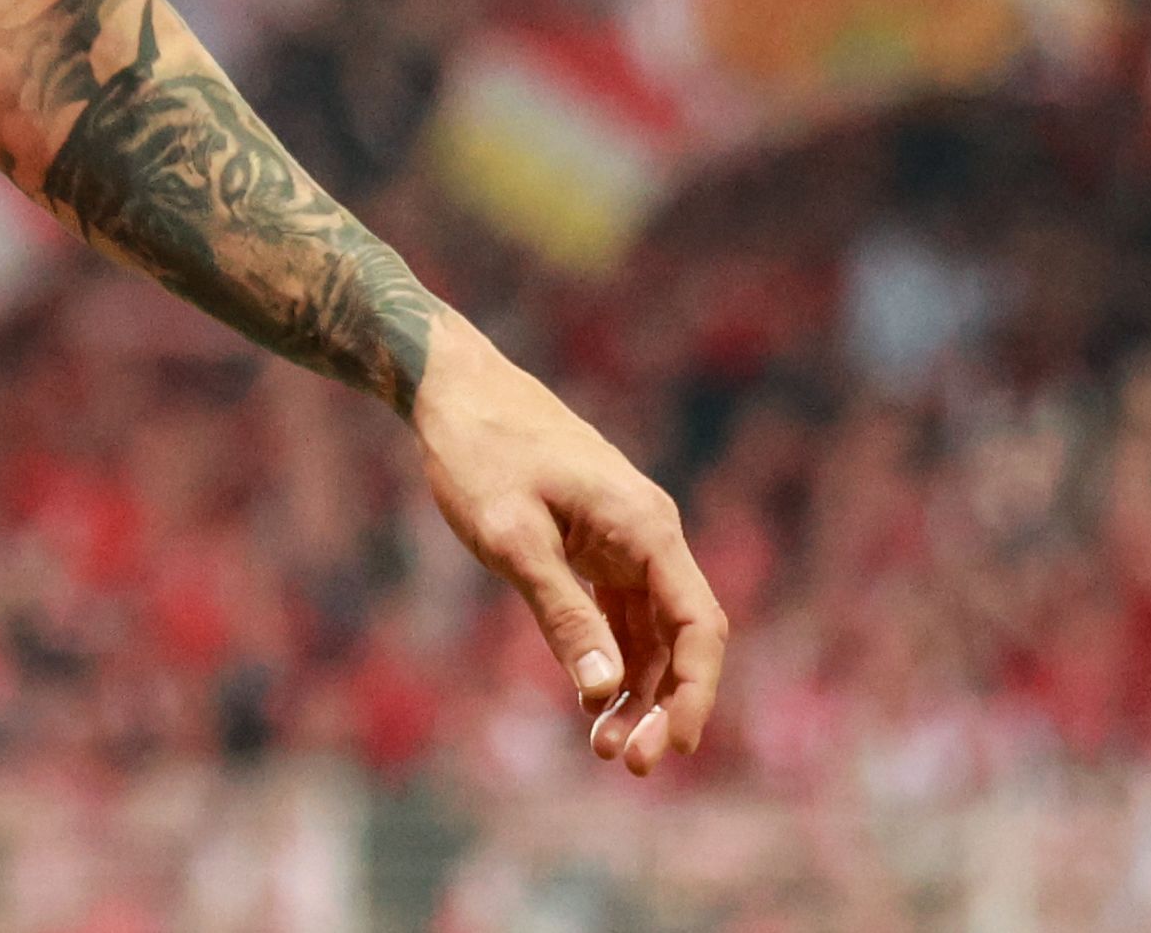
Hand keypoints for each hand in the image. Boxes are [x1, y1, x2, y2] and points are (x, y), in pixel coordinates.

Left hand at [409, 328, 727, 775]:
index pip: (700, 625)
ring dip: (635, 689)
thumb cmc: (479, 453)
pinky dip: (610, 656)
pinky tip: (587, 700)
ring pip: (651, 630)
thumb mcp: (512, 539)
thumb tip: (604, 693)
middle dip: (664, 705)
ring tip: (599, 746)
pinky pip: (621, 611)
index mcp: (645, 526)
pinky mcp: (594, 539)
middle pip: (681, 636)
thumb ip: (562, 614)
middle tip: (625, 764)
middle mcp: (648, 532)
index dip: (696, 693)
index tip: (671, 748)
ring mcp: (623, 535)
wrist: (450, 386)